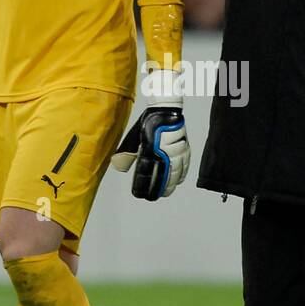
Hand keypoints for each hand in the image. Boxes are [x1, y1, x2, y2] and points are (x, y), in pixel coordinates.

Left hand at [110, 68, 189, 199]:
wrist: (166, 108)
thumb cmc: (149, 123)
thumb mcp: (133, 137)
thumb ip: (126, 153)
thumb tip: (118, 168)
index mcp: (150, 148)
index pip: (146, 172)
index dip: (143, 186)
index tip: (139, 194)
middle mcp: (164, 151)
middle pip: (163, 176)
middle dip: (158, 189)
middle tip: (153, 197)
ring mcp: (177, 150)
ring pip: (175, 174)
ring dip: (170, 185)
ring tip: (165, 193)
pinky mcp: (186, 148)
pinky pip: (185, 166)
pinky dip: (181, 175)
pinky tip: (178, 181)